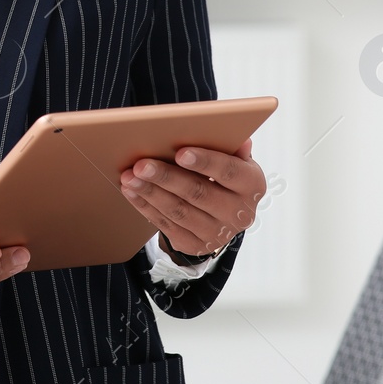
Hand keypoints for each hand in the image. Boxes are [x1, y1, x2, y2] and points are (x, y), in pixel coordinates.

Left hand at [118, 138, 265, 258]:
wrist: (222, 211)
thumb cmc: (222, 173)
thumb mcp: (233, 157)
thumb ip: (231, 146)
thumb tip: (241, 138)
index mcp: (252, 185)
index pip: (229, 172)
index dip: (206, 162)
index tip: (181, 152)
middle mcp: (240, 213)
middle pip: (199, 193)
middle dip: (167, 177)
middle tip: (141, 164)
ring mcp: (218, 233)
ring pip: (179, 211)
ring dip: (150, 193)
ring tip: (129, 176)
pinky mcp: (196, 245)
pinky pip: (167, 225)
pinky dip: (146, 206)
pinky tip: (131, 191)